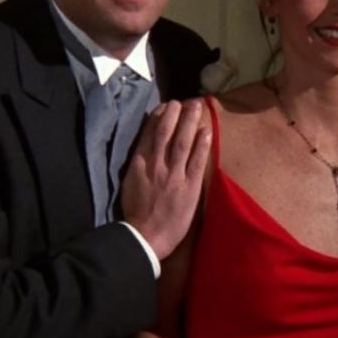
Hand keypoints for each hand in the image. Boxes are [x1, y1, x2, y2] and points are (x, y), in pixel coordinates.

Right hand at [122, 100, 209, 259]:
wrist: (144, 237)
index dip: (158, 117)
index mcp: (139, 164)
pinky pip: (197, 161)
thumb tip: (144, 147)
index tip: (165, 106)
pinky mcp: (188, 187)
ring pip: (182, 141)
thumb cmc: (135, 213)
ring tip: (197, 106)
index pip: (149, 134)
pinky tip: (207, 131)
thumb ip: (137, 164)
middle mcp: (156, 165)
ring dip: (190, 121)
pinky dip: (202, 144)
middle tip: (182, 100)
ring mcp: (173, 175)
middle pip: (166, 132)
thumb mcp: (129, 183)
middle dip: (174, 113)